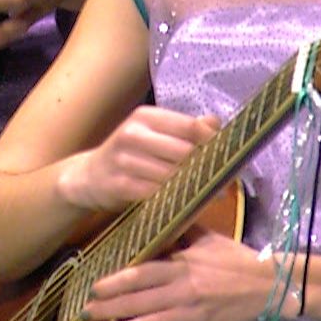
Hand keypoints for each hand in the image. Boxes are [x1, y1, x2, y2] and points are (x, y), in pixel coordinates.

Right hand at [56, 106, 218, 213]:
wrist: (88, 176)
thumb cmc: (129, 155)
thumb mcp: (152, 133)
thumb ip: (184, 128)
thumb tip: (217, 123)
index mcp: (145, 117)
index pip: (189, 126)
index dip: (213, 142)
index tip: (231, 156)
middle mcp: (133, 133)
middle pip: (183, 151)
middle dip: (206, 168)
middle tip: (225, 181)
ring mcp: (123, 160)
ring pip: (171, 175)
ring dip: (193, 187)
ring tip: (211, 195)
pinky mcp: (119, 184)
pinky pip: (155, 193)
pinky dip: (172, 199)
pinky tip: (186, 204)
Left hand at [83, 225, 272, 320]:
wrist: (272, 286)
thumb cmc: (235, 259)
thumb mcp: (205, 238)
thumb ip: (177, 232)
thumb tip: (151, 220)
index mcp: (182, 266)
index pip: (140, 276)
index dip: (114, 284)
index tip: (93, 288)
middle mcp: (183, 293)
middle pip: (137, 304)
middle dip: (107, 311)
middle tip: (84, 314)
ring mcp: (193, 316)